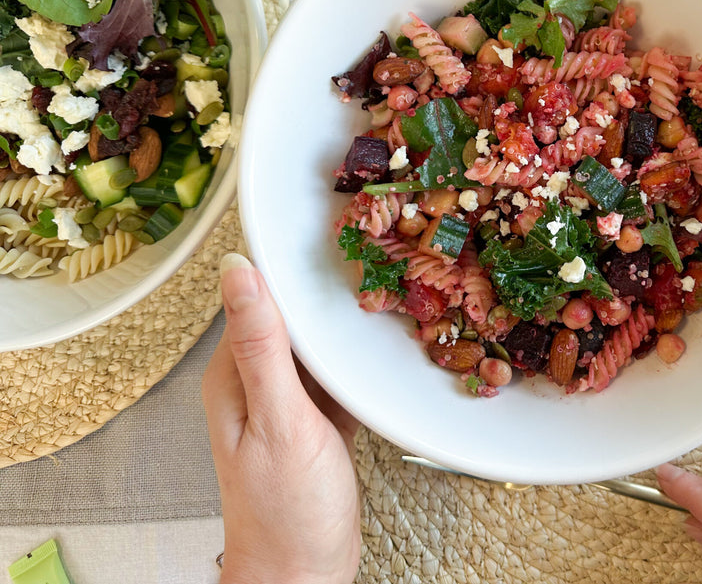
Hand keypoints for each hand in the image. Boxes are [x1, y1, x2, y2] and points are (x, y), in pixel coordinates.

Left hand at [202, 253, 361, 583]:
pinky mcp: (316, 417)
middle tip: (379, 251)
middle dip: (329, 288)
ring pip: (319, 342)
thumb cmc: (286, 510)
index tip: (328, 228)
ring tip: (392, 285)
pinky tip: (386, 344)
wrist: (304, 574)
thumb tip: (238, 270)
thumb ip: (263, 346)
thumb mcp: (279, 420)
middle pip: (293, 315)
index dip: (291, 261)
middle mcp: (256, 380)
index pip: (257, 295)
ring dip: (347, 323)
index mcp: (233, 374)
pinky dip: (358, 359)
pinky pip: (337, 372)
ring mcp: (288, 399)